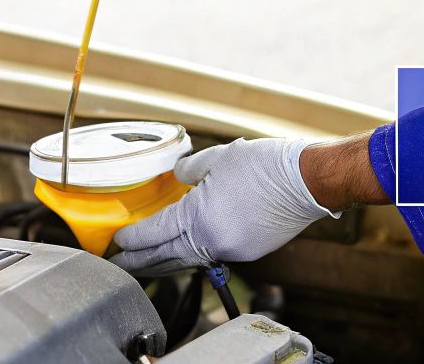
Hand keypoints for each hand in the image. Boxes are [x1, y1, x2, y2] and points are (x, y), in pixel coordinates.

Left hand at [108, 137, 338, 276]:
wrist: (306, 181)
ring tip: (147, 264)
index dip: (132, 239)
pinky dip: (193, 255)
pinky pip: (212, 256)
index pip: (155, 234)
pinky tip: (185, 251)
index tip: (117, 242)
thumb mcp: (218, 157)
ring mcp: (231, 250)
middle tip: (120, 265)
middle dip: (140, 263)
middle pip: (166, 257)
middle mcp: (212, 241)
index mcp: (199, 218)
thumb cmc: (265, 166)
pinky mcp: (248, 252)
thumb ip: (189, 169)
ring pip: (189, 261)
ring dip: (165, 263)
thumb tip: (177, 176)